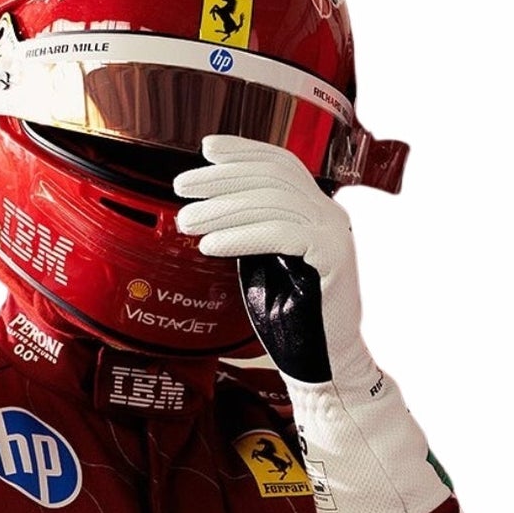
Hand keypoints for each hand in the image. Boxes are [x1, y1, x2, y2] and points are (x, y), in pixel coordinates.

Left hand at [178, 134, 449, 512]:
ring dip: (220, 209)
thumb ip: (249, 231)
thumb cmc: (289, 320)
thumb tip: (211, 206)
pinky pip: (279, 233)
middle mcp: (328, 215)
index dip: (244, 151)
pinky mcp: (330, 257)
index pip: (280, 164)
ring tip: (184, 222)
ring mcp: (332, 234)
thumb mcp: (262, 264)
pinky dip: (240, 235)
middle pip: (270, 178)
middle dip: (220, 179)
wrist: (320, 363)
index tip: (207, 149)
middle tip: (180, 187)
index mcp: (314, 211)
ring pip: (271, 202)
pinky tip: (210, 245)